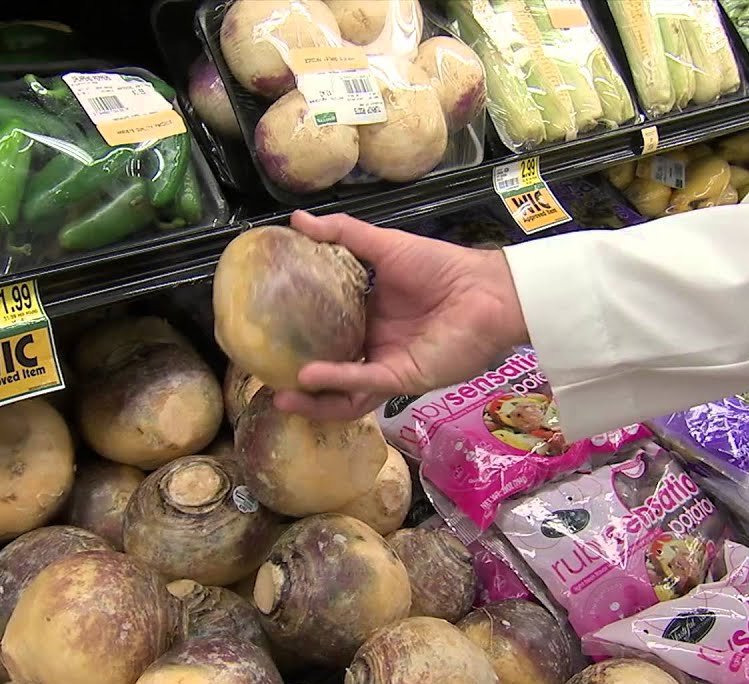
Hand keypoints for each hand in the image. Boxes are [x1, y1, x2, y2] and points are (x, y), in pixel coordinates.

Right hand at [273, 210, 528, 419]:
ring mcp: (389, 365)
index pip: (327, 335)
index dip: (298, 340)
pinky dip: (338, 381)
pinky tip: (310, 376)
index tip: (264, 337)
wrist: (485, 288)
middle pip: (331, 373)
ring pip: (345, 394)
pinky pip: (366, 383)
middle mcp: (375, 345)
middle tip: (264, 379)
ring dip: (314, 398)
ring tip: (280, 398)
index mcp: (369, 317)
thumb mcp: (384, 246)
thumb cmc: (440, 266)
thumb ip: (342, 235)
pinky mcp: (405, 378)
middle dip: (299, 383)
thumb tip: (296, 220)